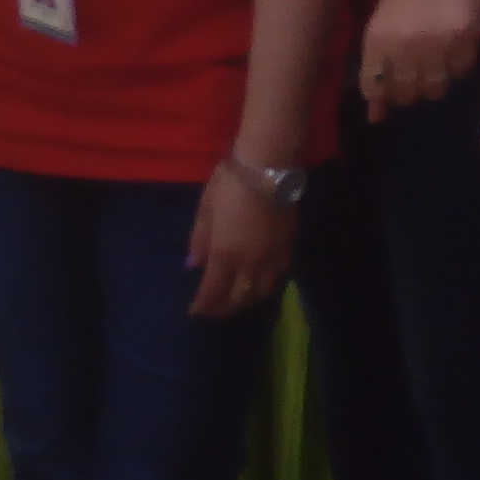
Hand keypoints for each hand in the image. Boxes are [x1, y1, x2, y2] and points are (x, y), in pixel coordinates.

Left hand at [184, 163, 296, 318]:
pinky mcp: (287, 248)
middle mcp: (249, 262)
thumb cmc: (230, 183)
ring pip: (260, 292)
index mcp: (224, 253)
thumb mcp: (206, 209)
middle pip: (238, 297)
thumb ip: (199, 240)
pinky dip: (267, 287)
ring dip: (246, 302)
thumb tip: (192, 266)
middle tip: (213, 312)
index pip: (213, 291)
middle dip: (223, 309)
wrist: (268, 167)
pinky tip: (260, 285)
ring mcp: (271, 257)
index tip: (194, 312)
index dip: (203, 306)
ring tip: (236, 302)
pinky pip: (278, 277)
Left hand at [358, 0, 479, 119]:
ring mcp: (436, 44)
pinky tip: (455, 46)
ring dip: (436, 80)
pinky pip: (462, 72)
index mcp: (377, 41)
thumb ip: (377, 70)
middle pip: (407, 95)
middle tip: (418, 71)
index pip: (375, 89)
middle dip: (411, 89)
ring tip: (437, 58)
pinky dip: (459, 65)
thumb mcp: (382, 27)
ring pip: (436, 89)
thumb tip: (376, 118)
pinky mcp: (465, 38)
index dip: (384, 95)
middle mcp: (404, 47)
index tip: (393, 87)